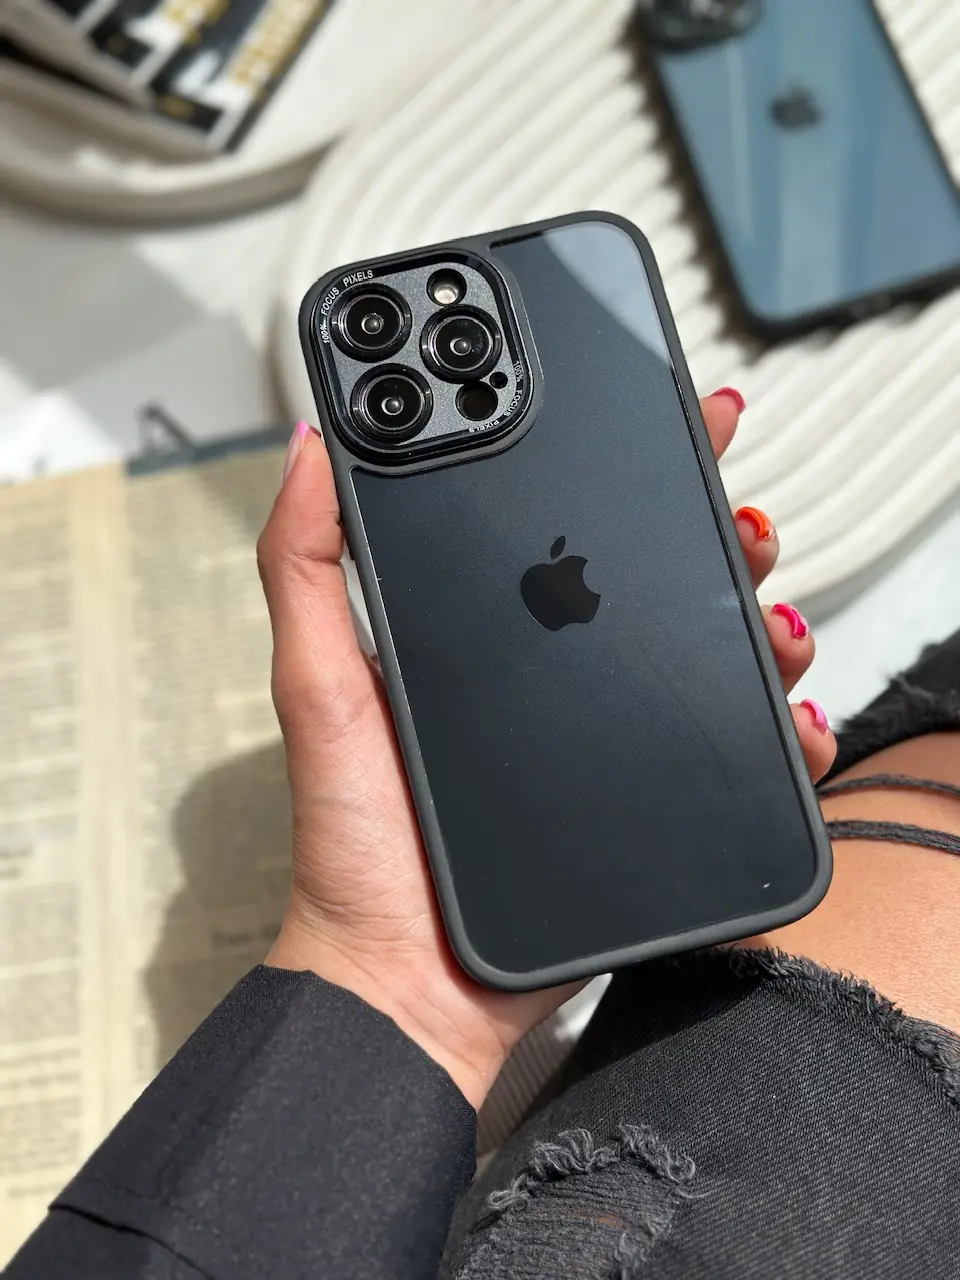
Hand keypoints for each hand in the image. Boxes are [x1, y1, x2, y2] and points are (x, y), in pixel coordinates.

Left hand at [258, 393, 836, 1107]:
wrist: (410, 978)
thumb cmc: (359, 841)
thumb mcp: (318, 686)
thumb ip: (307, 568)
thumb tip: (312, 449)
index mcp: (486, 632)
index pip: (562, 523)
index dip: (616, 462)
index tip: (666, 416)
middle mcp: (553, 673)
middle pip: (653, 576)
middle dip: (711, 528)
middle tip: (735, 512)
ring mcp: (606, 732)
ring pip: (709, 649)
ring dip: (758, 613)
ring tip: (766, 611)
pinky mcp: (649, 795)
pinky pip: (732, 744)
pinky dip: (777, 718)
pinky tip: (785, 709)